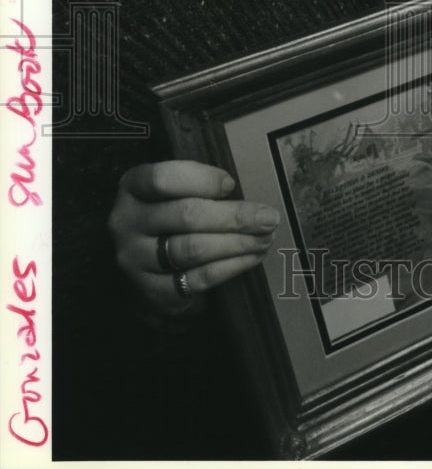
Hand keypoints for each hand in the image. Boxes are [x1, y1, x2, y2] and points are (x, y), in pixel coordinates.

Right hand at [108, 160, 279, 316]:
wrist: (148, 256)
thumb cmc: (171, 210)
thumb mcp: (175, 188)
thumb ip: (201, 184)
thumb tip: (244, 195)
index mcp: (133, 186)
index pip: (162, 179)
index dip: (201, 179)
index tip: (232, 184)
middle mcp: (127, 222)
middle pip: (185, 216)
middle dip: (234, 216)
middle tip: (268, 217)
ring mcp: (136, 259)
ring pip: (192, 250)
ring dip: (236, 243)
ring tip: (264, 238)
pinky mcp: (151, 289)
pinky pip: (196, 279)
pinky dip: (229, 268)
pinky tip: (251, 258)